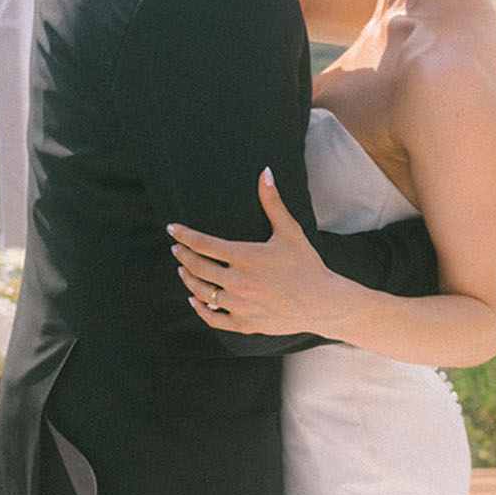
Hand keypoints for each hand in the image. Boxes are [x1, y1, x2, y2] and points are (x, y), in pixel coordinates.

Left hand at [170, 172, 340, 335]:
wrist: (323, 302)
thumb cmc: (307, 265)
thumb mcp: (289, 231)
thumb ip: (272, 202)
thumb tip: (265, 172)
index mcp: (245, 256)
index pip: (203, 244)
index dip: (183, 235)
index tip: (172, 230)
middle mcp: (238, 281)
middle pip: (197, 267)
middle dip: (182, 255)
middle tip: (176, 248)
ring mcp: (239, 304)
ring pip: (201, 293)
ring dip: (188, 280)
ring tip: (183, 270)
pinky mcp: (244, 323)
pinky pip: (212, 318)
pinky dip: (200, 309)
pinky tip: (195, 300)